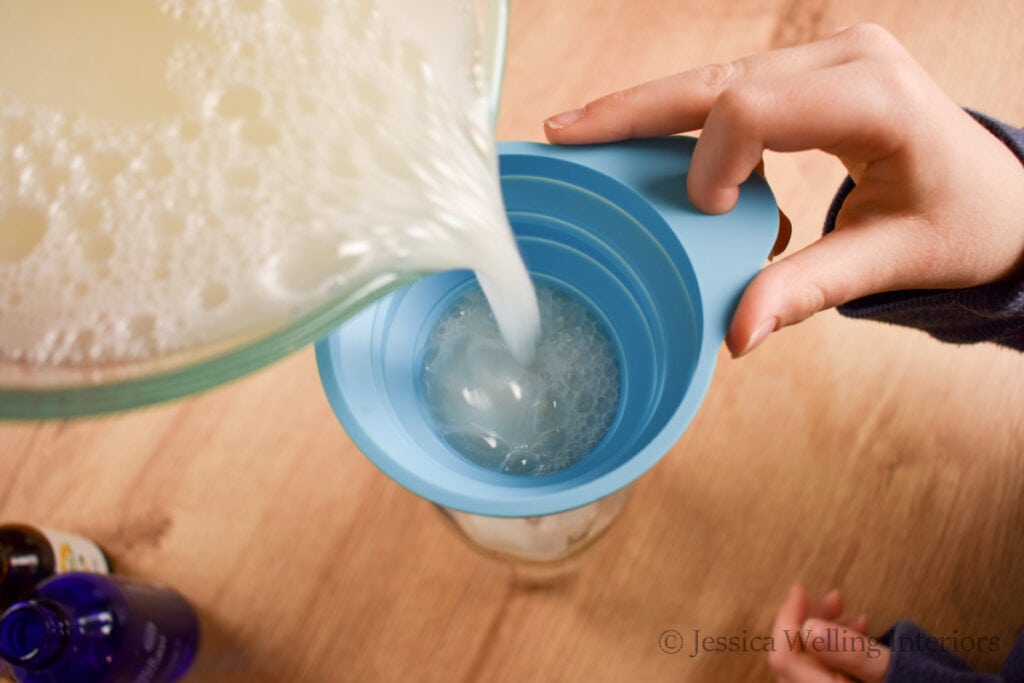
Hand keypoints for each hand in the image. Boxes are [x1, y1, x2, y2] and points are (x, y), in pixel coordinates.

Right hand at [544, 24, 1023, 355]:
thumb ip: (809, 290)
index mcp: (875, 97)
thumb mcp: (893, 261)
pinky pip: (730, 86)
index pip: (752, 110)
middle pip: (714, 79)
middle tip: (563, 134)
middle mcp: (846, 57)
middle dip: (633, 111)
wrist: (1002, 194)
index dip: (709, 163)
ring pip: (712, 77)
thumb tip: (734, 337)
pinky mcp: (811, 71)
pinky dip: (682, 118)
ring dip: (647, 112)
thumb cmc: (961, 225)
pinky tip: (643, 140)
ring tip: (586, 136)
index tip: (711, 216)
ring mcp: (827, 56)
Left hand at [770, 585, 890, 681]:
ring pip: (810, 662)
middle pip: (794, 657)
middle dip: (809, 620)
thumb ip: (851, 651)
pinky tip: (860, 632)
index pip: (784, 658)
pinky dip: (837, 648)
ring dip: (826, 632)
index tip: (801, 588)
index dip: (787, 619)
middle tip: (835, 597)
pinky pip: (826, 670)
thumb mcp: (894, 671)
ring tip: (855, 614)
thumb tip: (807, 627)